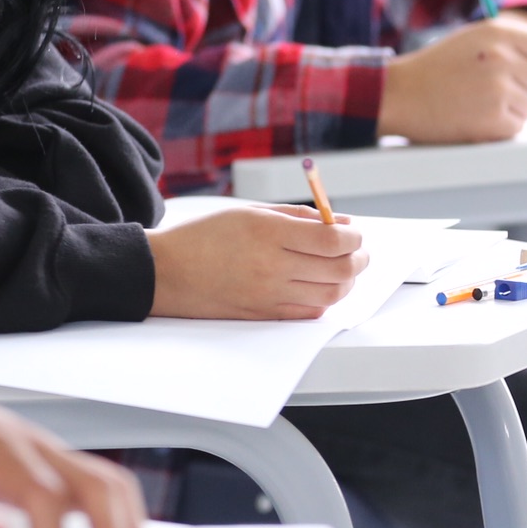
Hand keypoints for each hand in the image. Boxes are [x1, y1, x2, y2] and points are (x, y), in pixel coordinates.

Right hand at [146, 203, 366, 320]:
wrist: (167, 272)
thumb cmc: (205, 236)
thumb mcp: (250, 212)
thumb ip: (297, 217)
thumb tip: (339, 223)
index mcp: (268, 233)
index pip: (332, 239)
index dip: (353, 237)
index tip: (354, 232)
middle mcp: (272, 266)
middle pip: (339, 269)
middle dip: (358, 258)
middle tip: (358, 251)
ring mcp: (270, 295)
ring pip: (331, 294)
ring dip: (346, 281)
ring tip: (341, 269)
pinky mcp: (265, 316)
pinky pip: (310, 313)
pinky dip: (324, 300)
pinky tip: (318, 286)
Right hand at [379, 16, 526, 141]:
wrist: (400, 95)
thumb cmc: (438, 67)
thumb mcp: (475, 39)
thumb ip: (518, 42)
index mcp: (498, 34)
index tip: (521, 70)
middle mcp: (502, 58)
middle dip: (525, 89)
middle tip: (490, 89)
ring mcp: (499, 90)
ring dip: (513, 108)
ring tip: (479, 101)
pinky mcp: (494, 120)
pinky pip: (518, 127)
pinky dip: (501, 127)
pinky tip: (475, 116)